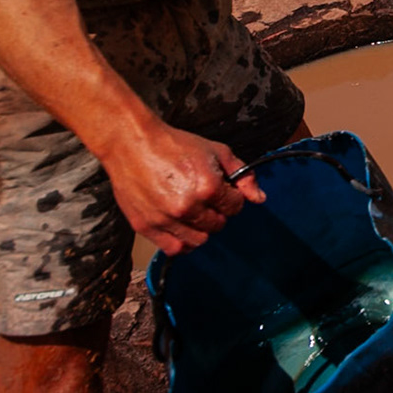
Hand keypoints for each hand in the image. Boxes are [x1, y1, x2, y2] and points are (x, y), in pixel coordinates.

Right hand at [101, 123, 264, 255]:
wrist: (132, 144)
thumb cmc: (174, 145)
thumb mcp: (217, 151)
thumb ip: (243, 175)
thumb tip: (260, 198)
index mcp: (208, 186)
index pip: (235, 207)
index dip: (232, 198)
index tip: (223, 191)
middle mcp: (188, 206)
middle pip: (218, 225)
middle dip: (218, 212)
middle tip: (206, 199)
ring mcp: (166, 219)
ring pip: (199, 240)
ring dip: (201, 228)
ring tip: (193, 211)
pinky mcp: (146, 227)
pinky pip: (173, 249)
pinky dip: (182, 242)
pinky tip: (182, 228)